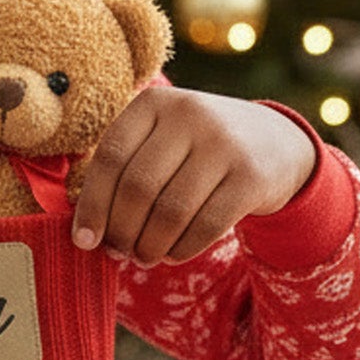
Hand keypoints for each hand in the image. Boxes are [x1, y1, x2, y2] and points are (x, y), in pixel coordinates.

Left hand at [71, 89, 316, 265]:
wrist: (274, 142)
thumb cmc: (195, 150)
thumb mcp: (161, 138)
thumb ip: (124, 170)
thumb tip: (87, 232)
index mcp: (155, 102)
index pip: (111, 157)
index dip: (92, 204)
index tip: (84, 240)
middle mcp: (190, 114)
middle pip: (138, 188)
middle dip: (121, 231)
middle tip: (118, 252)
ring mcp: (224, 143)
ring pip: (170, 212)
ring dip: (149, 246)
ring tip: (143, 257)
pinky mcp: (251, 176)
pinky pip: (205, 226)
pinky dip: (181, 249)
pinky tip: (172, 254)